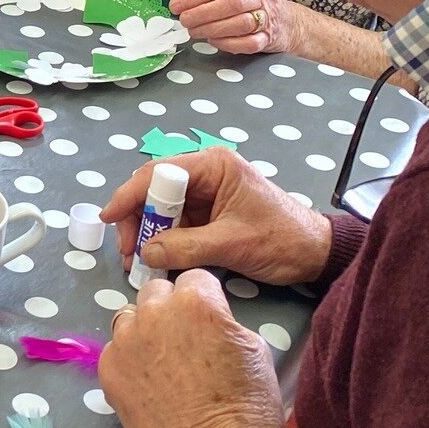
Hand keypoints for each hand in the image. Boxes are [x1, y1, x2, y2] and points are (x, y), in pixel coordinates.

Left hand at [100, 270, 284, 427]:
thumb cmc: (248, 407)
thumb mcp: (255, 350)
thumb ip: (224, 321)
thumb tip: (210, 319)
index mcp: (195, 302)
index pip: (194, 278)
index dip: (204, 296)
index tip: (208, 316)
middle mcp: (154, 313)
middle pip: (156, 291)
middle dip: (170, 306)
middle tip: (185, 338)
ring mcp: (126, 340)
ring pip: (130, 316)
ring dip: (145, 329)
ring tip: (163, 359)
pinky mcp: (108, 367)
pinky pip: (116, 348)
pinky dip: (130, 358)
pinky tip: (148, 381)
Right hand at [102, 148, 332, 285]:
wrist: (319, 256)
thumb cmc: (282, 240)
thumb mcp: (233, 244)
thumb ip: (186, 247)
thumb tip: (145, 254)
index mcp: (213, 166)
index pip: (159, 174)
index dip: (130, 195)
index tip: (110, 219)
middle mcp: (205, 174)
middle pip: (155, 190)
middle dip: (137, 219)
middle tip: (127, 251)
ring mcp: (206, 194)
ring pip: (162, 209)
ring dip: (147, 234)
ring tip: (137, 261)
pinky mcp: (208, 214)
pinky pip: (175, 224)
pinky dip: (163, 241)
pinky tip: (154, 259)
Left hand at [169, 0, 299, 53]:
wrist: (284, 21)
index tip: (175, 5)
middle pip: (232, 3)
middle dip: (203, 13)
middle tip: (184, 20)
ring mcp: (268, 17)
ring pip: (240, 24)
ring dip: (213, 29)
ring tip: (193, 31)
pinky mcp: (269, 38)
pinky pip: (249, 43)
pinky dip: (228, 43)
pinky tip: (213, 40)